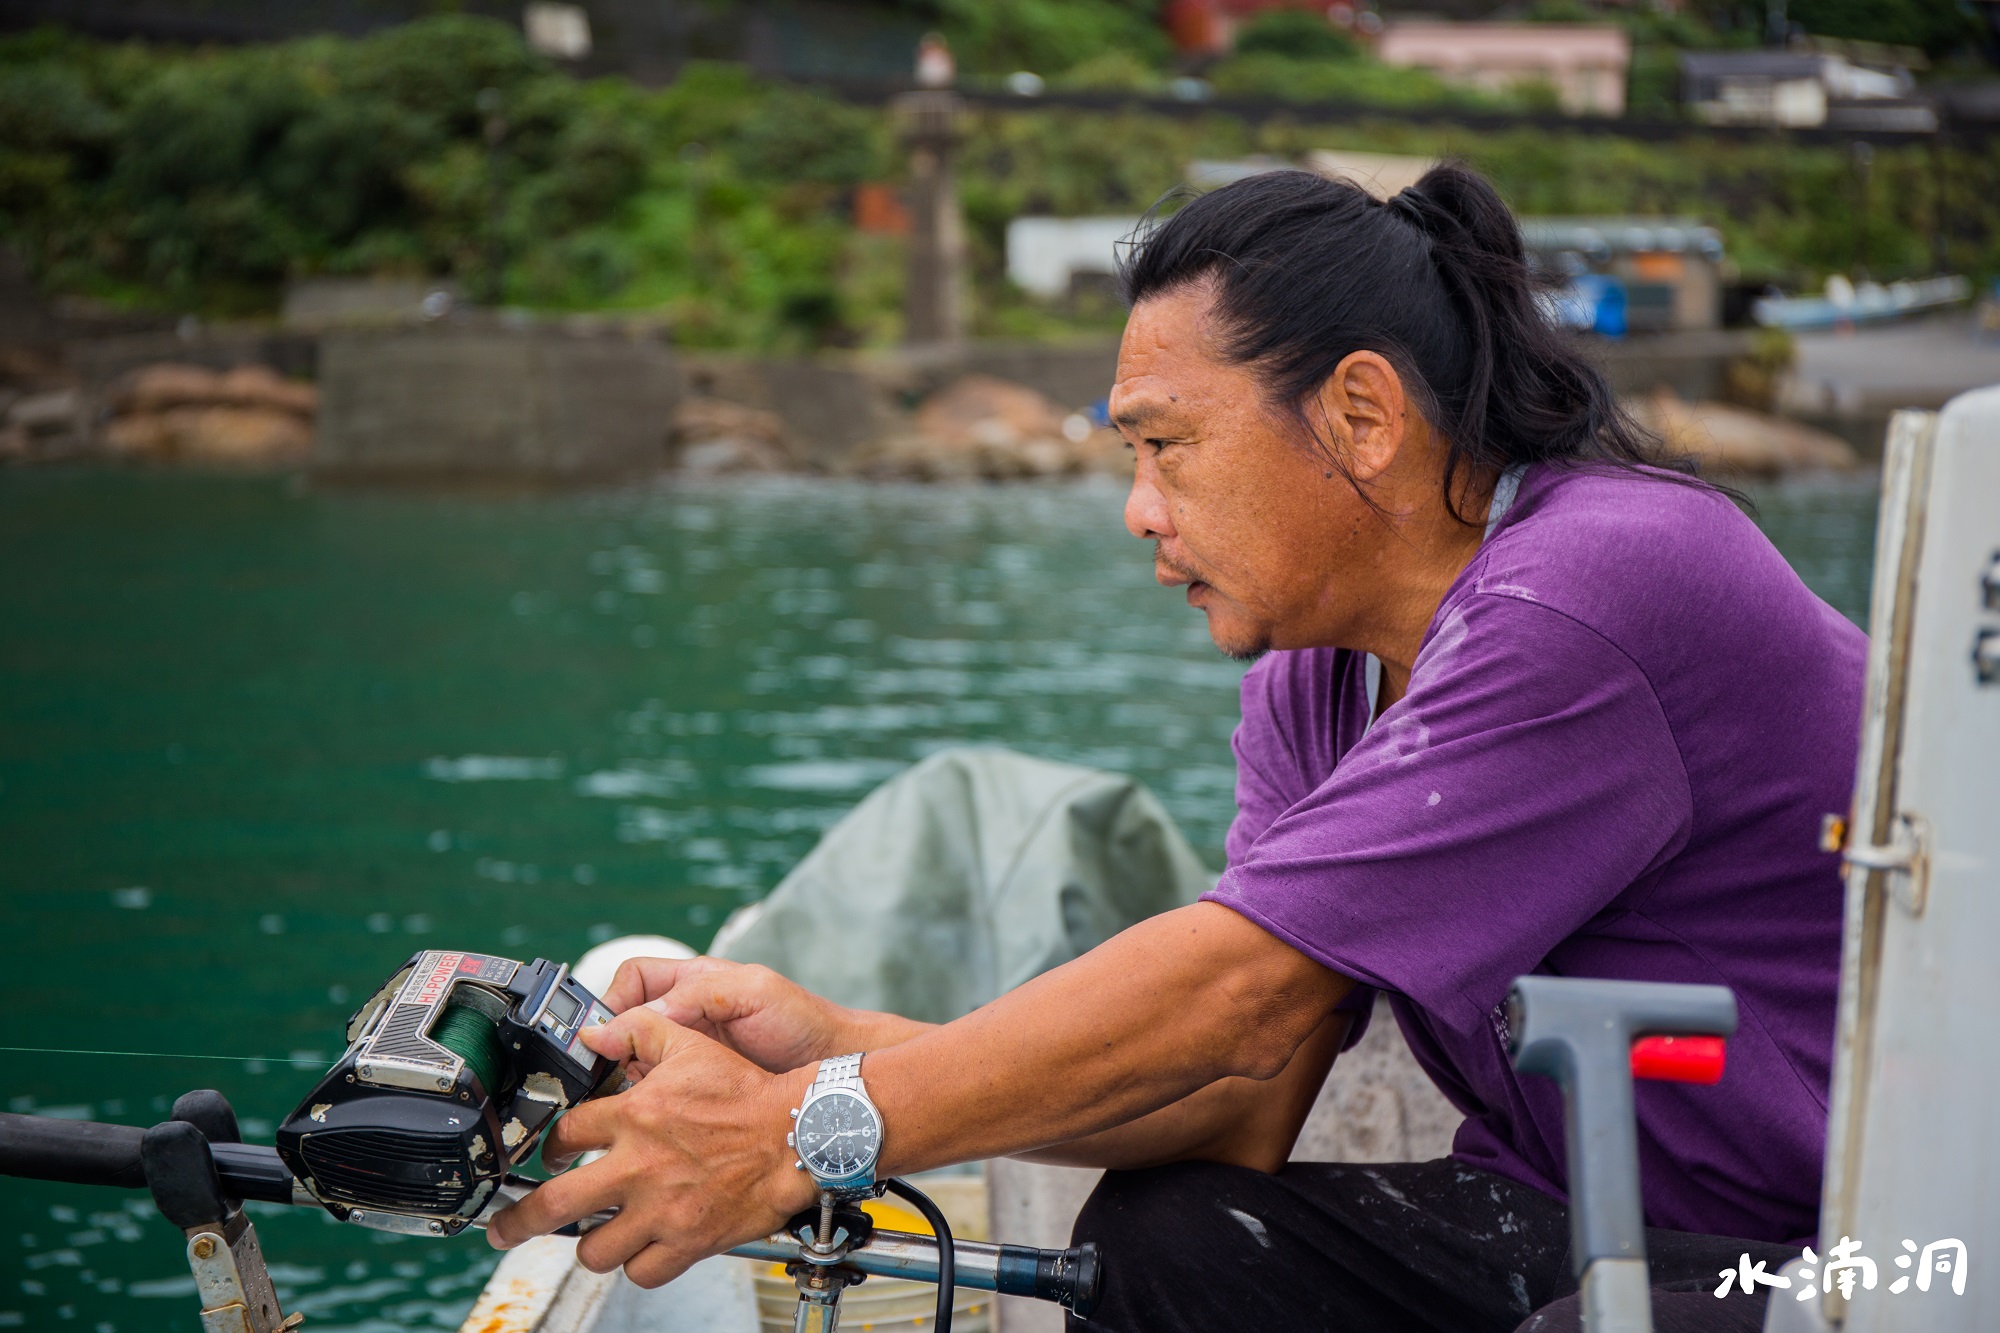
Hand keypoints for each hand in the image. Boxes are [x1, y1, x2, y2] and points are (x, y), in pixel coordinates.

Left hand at [485, 1005, 818, 1286]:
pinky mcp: (686, 1242)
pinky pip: (642, 1272)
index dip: (549, 1148)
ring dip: (591, 1244)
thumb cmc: (749, 1093)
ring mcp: (660, 1210)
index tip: (551, 1157)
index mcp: (634, 1117)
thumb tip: (595, 1031)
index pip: (565, 1137)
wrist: (796, 1135)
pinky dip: (638, 1266)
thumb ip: (639, 1030)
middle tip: (504, 1230)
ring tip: (595, 1237)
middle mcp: (638, 1166)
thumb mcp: (691, 1045)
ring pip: (595, 1249)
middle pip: (553, 1206)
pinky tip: (642, 1252)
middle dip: (517, 1221)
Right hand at [598, 956, 852, 1075]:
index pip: (633, 979)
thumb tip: (641, 1016)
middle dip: (610, 1043)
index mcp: (693, 981)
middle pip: (624, 1021)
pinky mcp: (693, 1086)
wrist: (831, 1067)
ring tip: (631, 1090)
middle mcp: (683, 1014)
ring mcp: (687, 1052)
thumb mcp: (754, 991)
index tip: (605, 1030)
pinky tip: (654, 1108)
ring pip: (633, 1058)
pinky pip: (654, 1088)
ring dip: (624, 1073)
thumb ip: (698, 994)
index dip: (614, 1000)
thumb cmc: (801, 1021)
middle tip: (608, 1067)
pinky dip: (645, 1097)